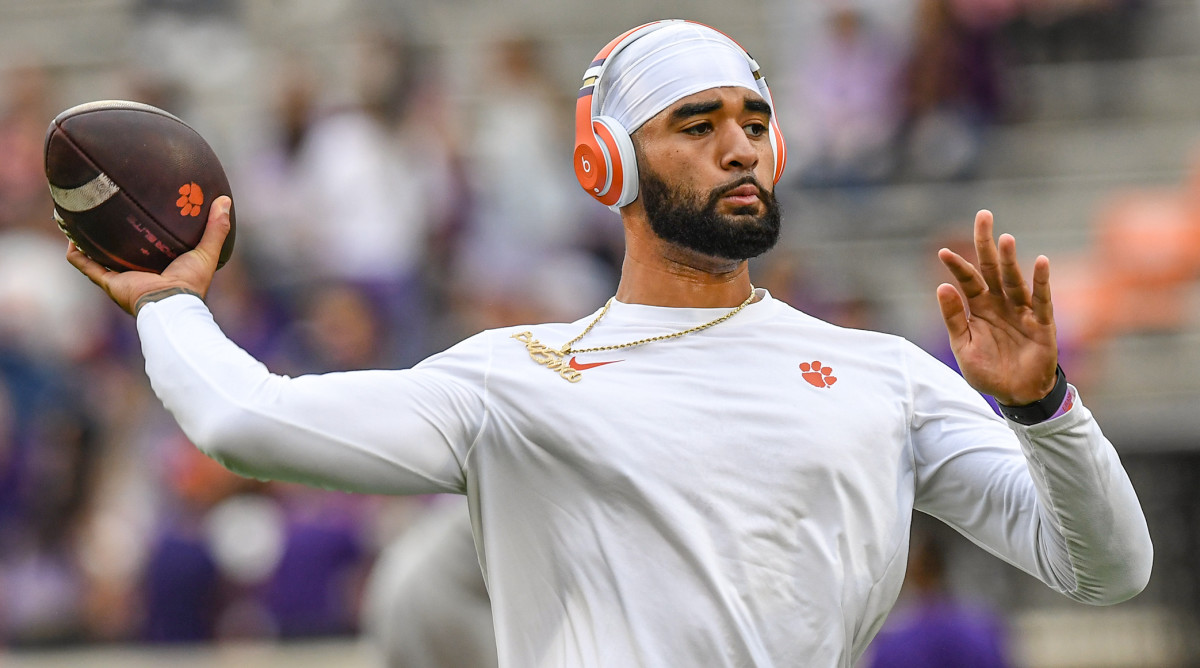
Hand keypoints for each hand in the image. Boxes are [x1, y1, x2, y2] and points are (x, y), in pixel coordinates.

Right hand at [67, 195, 231, 315]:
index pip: (152, 248)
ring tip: (82, 221)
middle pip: (123, 253)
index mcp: (162, 267)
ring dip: (89, 243)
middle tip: (108, 212)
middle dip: (114, 236)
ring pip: (101, 258)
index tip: (143, 212)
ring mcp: (123, 279)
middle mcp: (140, 273)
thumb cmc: (192, 282)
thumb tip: (225, 200)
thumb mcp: (207, 251)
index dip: (146, 232)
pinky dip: (77, 253)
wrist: (171, 303)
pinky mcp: (110, 283)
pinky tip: (70, 237)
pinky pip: (87, 266)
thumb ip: (217, 228)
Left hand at [936, 210, 1057, 405]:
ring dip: (1010, 260)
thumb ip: (953, 319)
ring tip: (1004, 238)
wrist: (1016, 395)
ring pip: (1014, 280)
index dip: (957, 266)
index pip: (967, 281)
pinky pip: (1041, 300)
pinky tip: (1040, 262)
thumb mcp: (963, 347)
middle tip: (983, 216)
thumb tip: (941, 287)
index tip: (943, 252)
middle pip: (992, 268)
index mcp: (979, 308)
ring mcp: (1022, 311)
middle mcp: (1000, 304)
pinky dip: (1040, 282)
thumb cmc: (989, 371)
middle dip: (987, 243)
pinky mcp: (1042, 324)